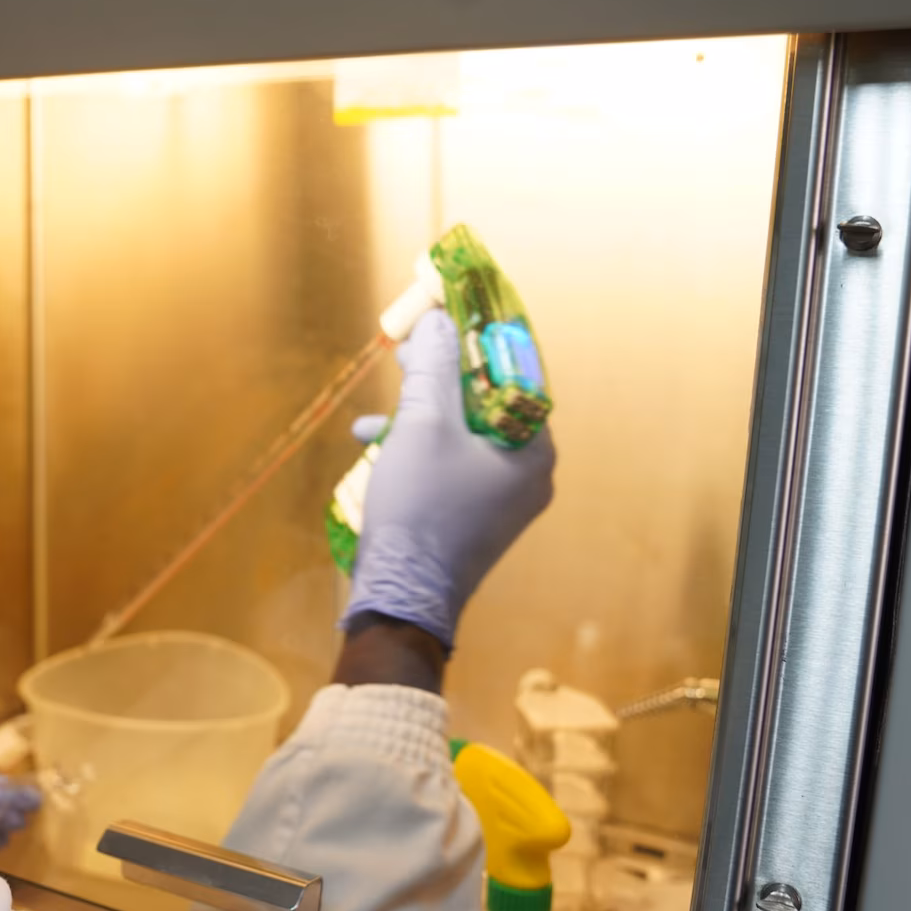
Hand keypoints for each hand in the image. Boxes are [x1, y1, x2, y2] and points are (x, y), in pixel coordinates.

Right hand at [343, 308, 554, 647]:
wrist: (402, 596)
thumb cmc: (421, 508)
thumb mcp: (422, 425)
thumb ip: (433, 366)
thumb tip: (436, 321)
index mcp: (533, 449)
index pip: (516, 373)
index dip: (480, 338)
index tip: (448, 313)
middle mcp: (529, 474)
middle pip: (486, 404)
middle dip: (440, 379)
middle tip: (407, 354)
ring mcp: (503, 501)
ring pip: (463, 436)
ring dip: (419, 417)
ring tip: (378, 415)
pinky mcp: (474, 519)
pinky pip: (451, 466)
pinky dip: (419, 451)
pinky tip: (377, 449)